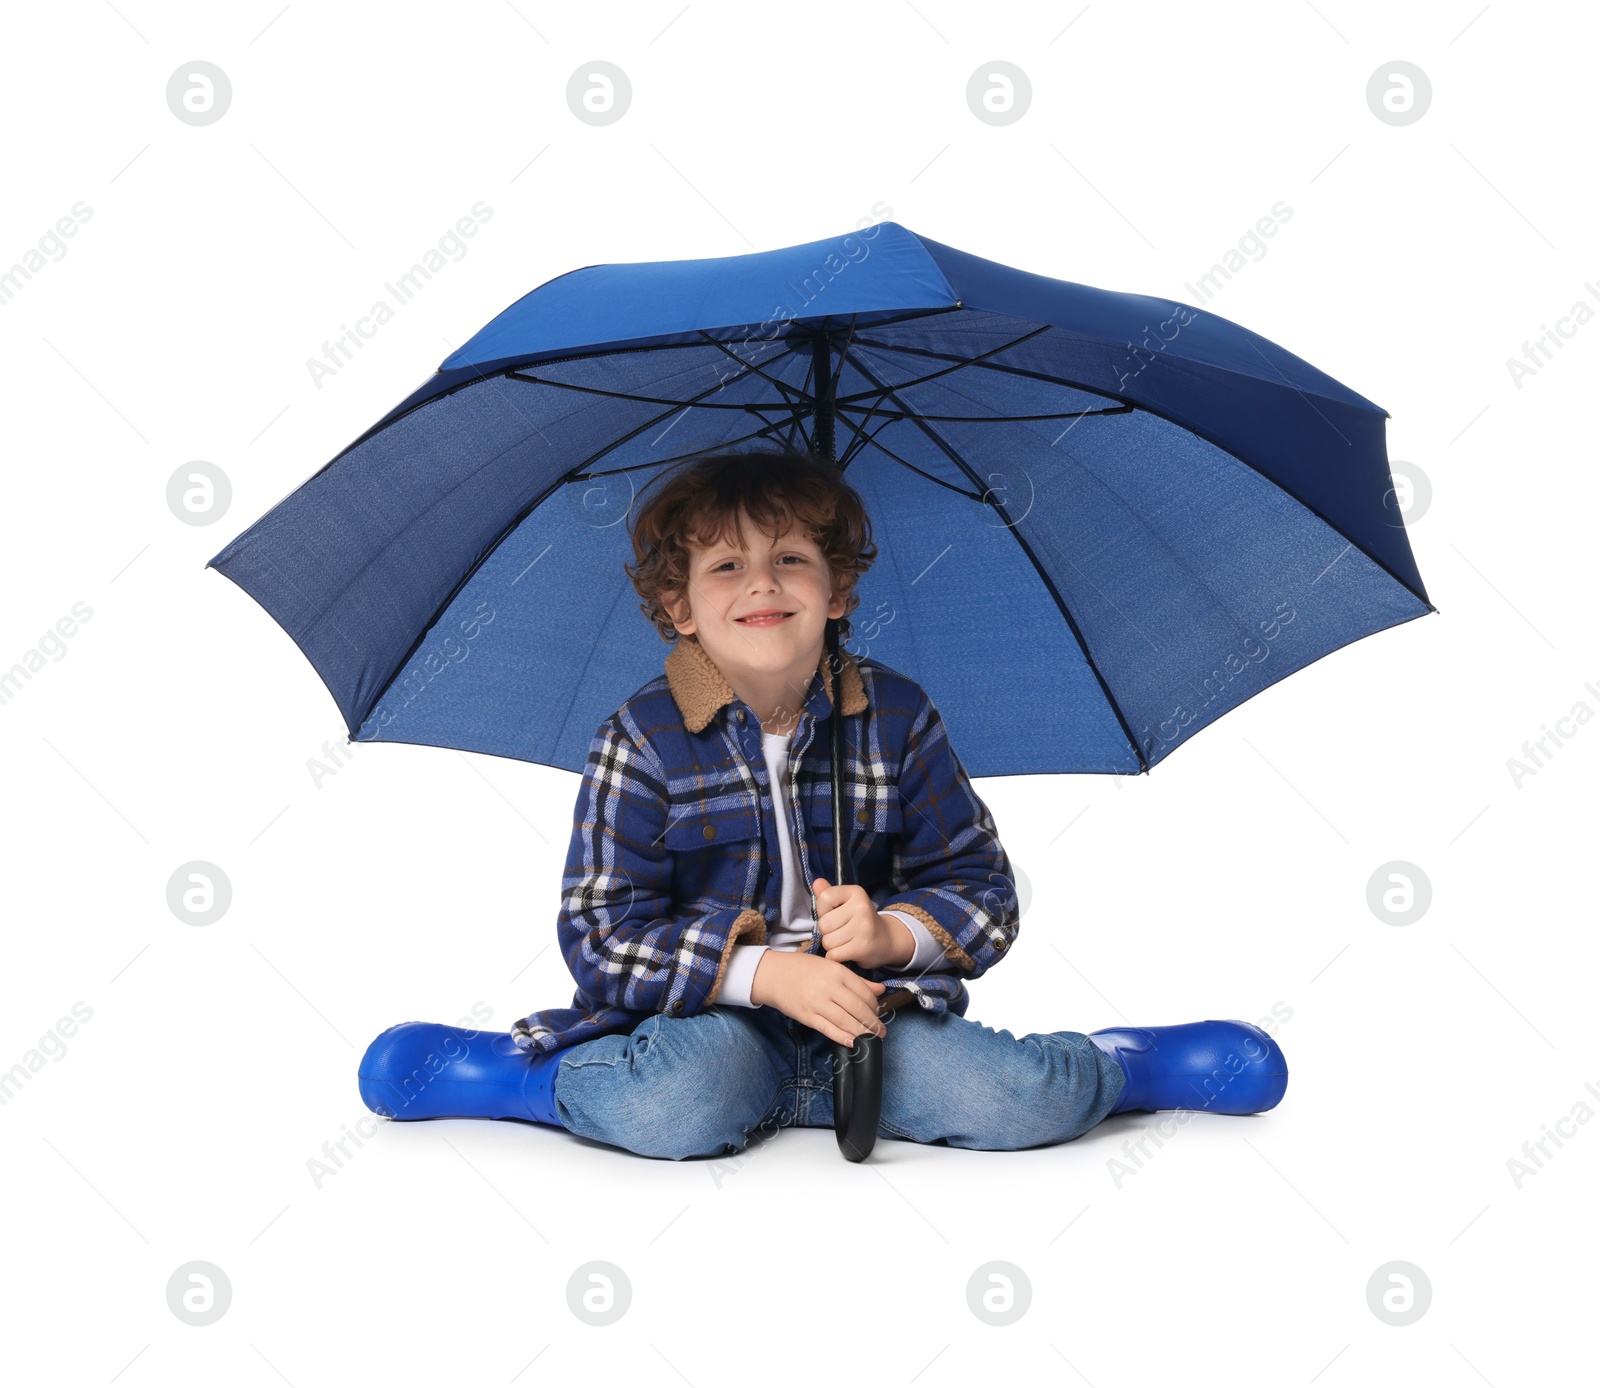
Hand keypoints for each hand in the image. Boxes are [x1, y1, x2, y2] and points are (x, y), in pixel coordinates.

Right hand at [750, 950, 886, 1047]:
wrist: (773, 975)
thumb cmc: (804, 969)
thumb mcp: (831, 967)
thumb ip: (857, 980)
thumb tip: (881, 990)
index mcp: (837, 972)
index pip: (863, 992)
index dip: (874, 1006)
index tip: (878, 1013)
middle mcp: (829, 987)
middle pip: (857, 1008)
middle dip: (872, 1022)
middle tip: (880, 1031)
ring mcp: (817, 1002)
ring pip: (845, 1021)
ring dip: (861, 1032)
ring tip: (871, 1039)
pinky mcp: (807, 1016)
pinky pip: (828, 1029)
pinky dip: (842, 1037)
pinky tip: (852, 1042)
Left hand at [813, 877, 914, 970]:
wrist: (886, 940)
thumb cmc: (859, 920)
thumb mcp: (846, 903)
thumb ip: (828, 894)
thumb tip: (816, 882)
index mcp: (856, 892)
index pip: (824, 898)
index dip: (824, 911)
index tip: (836, 915)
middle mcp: (861, 907)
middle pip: (823, 924)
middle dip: (827, 932)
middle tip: (841, 932)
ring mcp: (864, 927)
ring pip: (827, 942)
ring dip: (832, 946)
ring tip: (845, 942)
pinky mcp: (863, 947)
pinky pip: (834, 955)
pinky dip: (836, 957)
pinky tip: (847, 952)